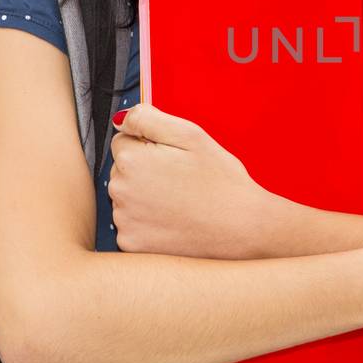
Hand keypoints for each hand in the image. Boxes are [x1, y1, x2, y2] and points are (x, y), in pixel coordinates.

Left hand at [109, 104, 279, 257]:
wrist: (242, 228)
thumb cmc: (221, 181)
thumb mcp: (191, 135)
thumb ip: (148, 118)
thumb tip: (121, 119)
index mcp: (132, 160)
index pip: (123, 142)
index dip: (150, 146)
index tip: (172, 159)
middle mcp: (120, 191)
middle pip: (122, 171)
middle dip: (145, 171)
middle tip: (180, 180)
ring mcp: (124, 220)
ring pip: (126, 198)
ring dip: (144, 197)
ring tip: (179, 202)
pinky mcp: (131, 244)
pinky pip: (131, 226)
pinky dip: (146, 224)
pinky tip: (173, 221)